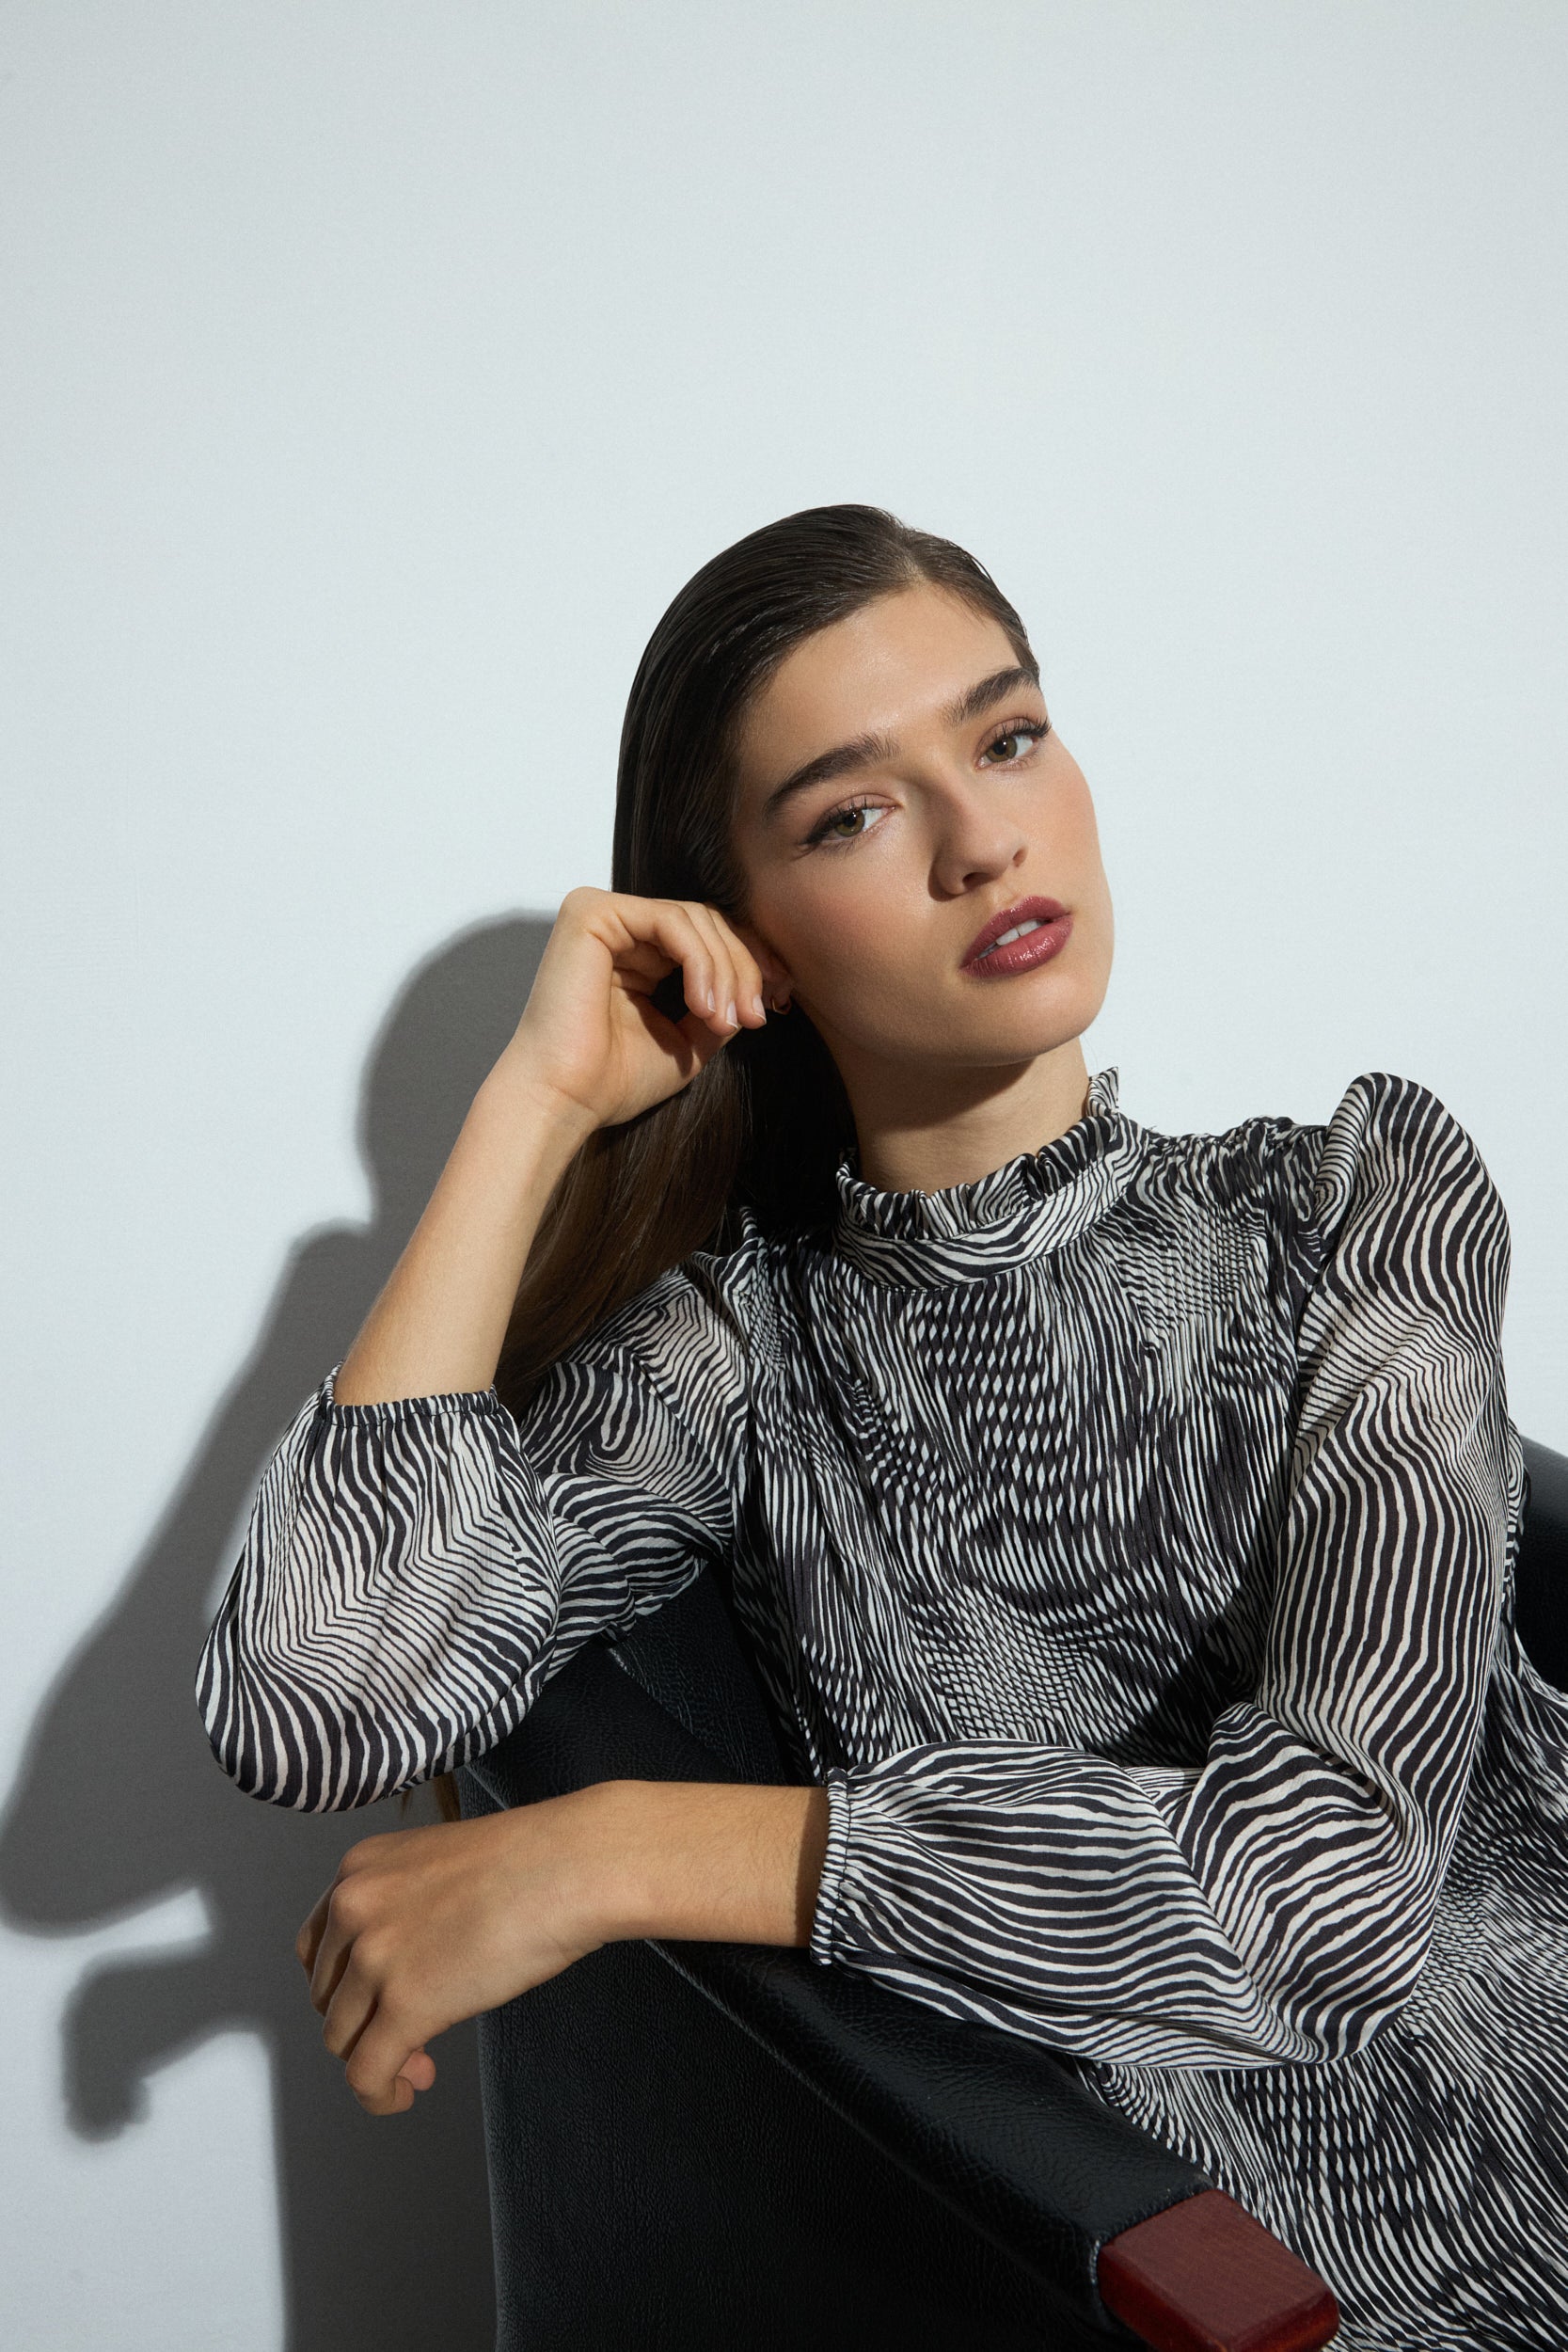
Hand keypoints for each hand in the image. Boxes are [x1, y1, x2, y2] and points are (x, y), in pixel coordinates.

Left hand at [296, 1799, 604, 2116]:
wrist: (569, 1866)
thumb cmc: (531, 1861)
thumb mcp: (442, 1866)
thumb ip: (407, 1907)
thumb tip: (411, 1967)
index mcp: (360, 1867)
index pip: (318, 1947)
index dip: (345, 1985)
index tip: (375, 2002)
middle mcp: (353, 1907)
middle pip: (326, 1995)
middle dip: (362, 2023)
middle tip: (408, 2036)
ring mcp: (374, 1957)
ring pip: (341, 2038)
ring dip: (376, 2059)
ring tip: (419, 2062)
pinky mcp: (404, 2005)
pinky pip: (365, 2074)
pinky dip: (379, 2095)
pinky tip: (406, 2093)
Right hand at [502, 886, 792, 1134]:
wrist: (566, 1099)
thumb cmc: (612, 1080)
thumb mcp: (687, 1043)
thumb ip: (719, 1009)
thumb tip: (756, 992)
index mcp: (637, 953)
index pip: (707, 936)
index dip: (750, 962)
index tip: (777, 999)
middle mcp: (619, 929)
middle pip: (707, 922)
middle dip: (744, 968)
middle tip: (755, 1015)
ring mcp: (603, 916)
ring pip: (695, 919)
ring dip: (724, 971)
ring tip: (724, 1020)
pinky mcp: (592, 913)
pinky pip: (670, 921)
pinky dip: (699, 962)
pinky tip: (702, 1004)